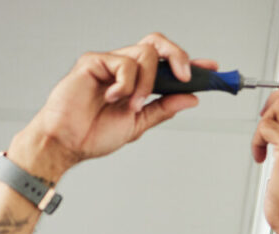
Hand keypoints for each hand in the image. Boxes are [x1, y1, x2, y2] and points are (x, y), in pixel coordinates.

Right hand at [11, 33, 217, 178]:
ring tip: (132, 105)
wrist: (67, 142)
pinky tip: (113, 98)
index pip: (167, 65)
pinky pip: (123, 63)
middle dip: (178, 57)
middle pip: (158, 45)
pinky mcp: (94, 61)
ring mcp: (109, 63)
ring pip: (145, 54)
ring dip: (146, 83)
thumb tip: (191, 98)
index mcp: (136, 82)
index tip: (211, 68)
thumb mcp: (138, 124)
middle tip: (186, 77)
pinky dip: (125, 84)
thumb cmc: (93, 134)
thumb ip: (163, 108)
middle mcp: (124, 69)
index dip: (190, 63)